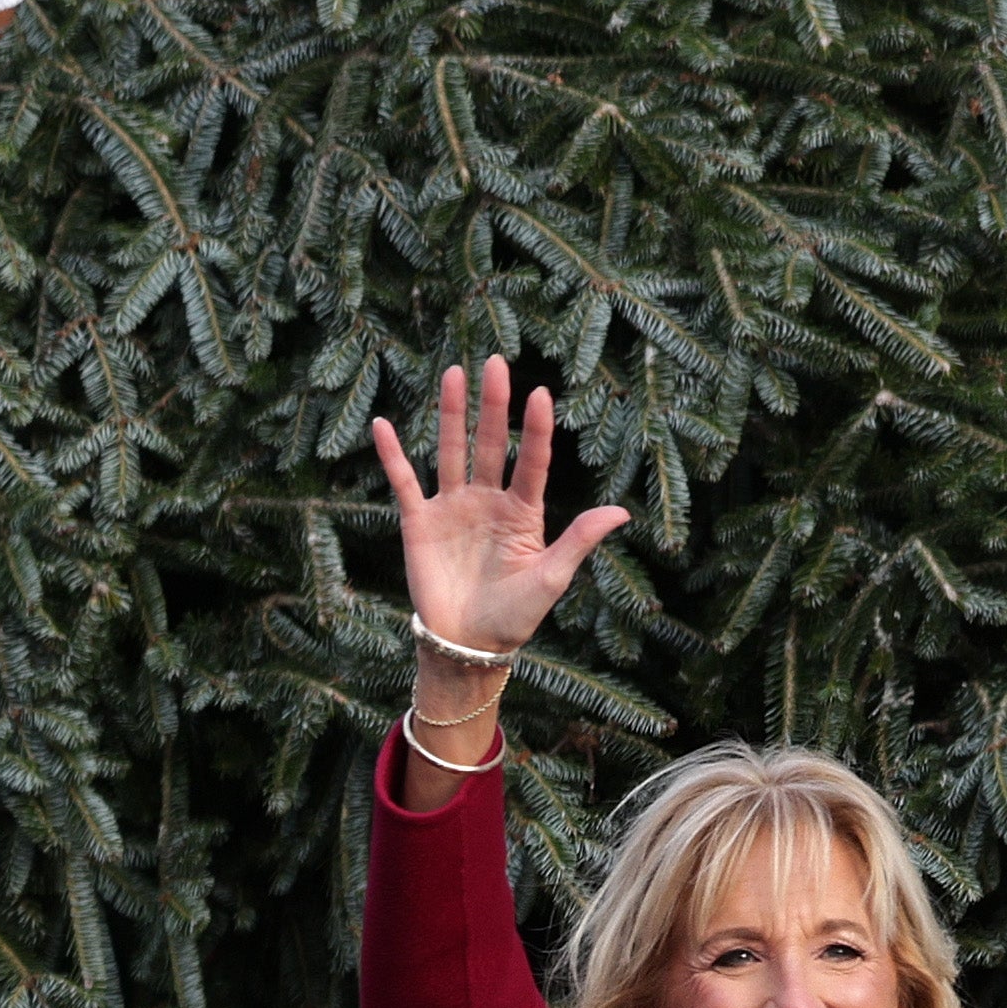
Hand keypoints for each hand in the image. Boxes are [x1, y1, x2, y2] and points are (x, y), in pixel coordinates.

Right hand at [364, 360, 620, 770]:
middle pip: (491, 443)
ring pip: (452, 451)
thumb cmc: (515, 615)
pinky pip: (405, 482)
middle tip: (496, 363)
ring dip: (452, 414)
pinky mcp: (419, 522)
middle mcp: (488, 501)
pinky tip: (384, 425)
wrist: (467, 644)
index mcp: (523, 512)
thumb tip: (621, 511)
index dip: (535, 429)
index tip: (540, 393)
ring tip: (454, 373)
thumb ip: (579, 540)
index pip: (532, 461)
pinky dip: (393, 455)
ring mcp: (452, 508)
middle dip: (493, 405)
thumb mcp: (552, 577)